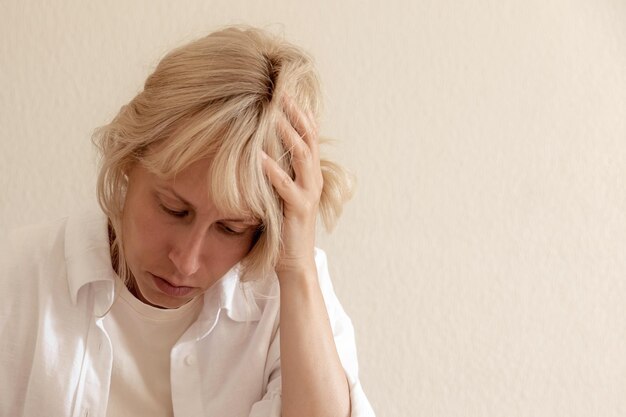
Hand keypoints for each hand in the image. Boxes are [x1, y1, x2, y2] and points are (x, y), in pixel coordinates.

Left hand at [261, 96, 321, 275]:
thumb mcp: (282, 193)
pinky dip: (272, 168)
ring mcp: (308, 194)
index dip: (301, 114)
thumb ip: (279, 172)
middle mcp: (313, 180)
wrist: (294, 261)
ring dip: (288, 134)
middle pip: (308, 141)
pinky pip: (285, 185)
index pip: (309, 138)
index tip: (288, 92)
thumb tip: (261, 149)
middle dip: (295, 115)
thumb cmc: (284, 227)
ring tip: (274, 114)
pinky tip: (258, 154)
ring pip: (302, 157)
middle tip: (281, 92)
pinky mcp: (298, 209)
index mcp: (311, 175)